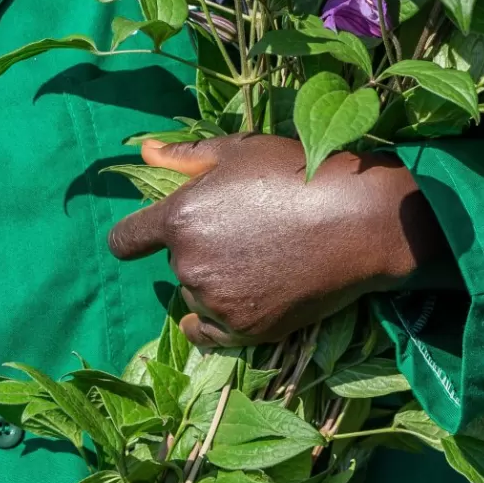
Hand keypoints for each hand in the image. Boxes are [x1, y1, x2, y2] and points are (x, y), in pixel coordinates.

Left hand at [106, 134, 450, 348]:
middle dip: (199, 247)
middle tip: (243, 230)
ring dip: (214, 281)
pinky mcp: (244, 330)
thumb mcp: (238, 151)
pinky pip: (208, 331)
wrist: (357, 221)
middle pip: (175, 262)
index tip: (147, 237)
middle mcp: (189, 263)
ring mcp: (216, 300)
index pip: (126, 240)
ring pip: (196, 294)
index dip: (136, 237)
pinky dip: (215, 319)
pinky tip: (236, 300)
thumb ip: (184, 156)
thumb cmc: (296, 173)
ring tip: (261, 257)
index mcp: (179, 217)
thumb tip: (142, 152)